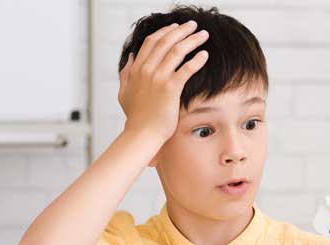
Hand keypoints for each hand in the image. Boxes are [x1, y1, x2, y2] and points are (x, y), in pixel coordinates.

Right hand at [118, 20, 209, 142]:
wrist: (142, 134)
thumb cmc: (136, 118)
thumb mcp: (124, 93)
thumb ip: (126, 74)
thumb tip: (130, 57)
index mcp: (136, 70)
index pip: (151, 42)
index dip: (165, 31)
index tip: (176, 27)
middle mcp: (146, 70)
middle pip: (166, 42)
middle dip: (181, 30)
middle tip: (194, 25)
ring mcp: (158, 78)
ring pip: (177, 51)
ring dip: (192, 40)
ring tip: (203, 35)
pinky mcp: (171, 89)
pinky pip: (187, 69)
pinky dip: (197, 59)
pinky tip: (205, 55)